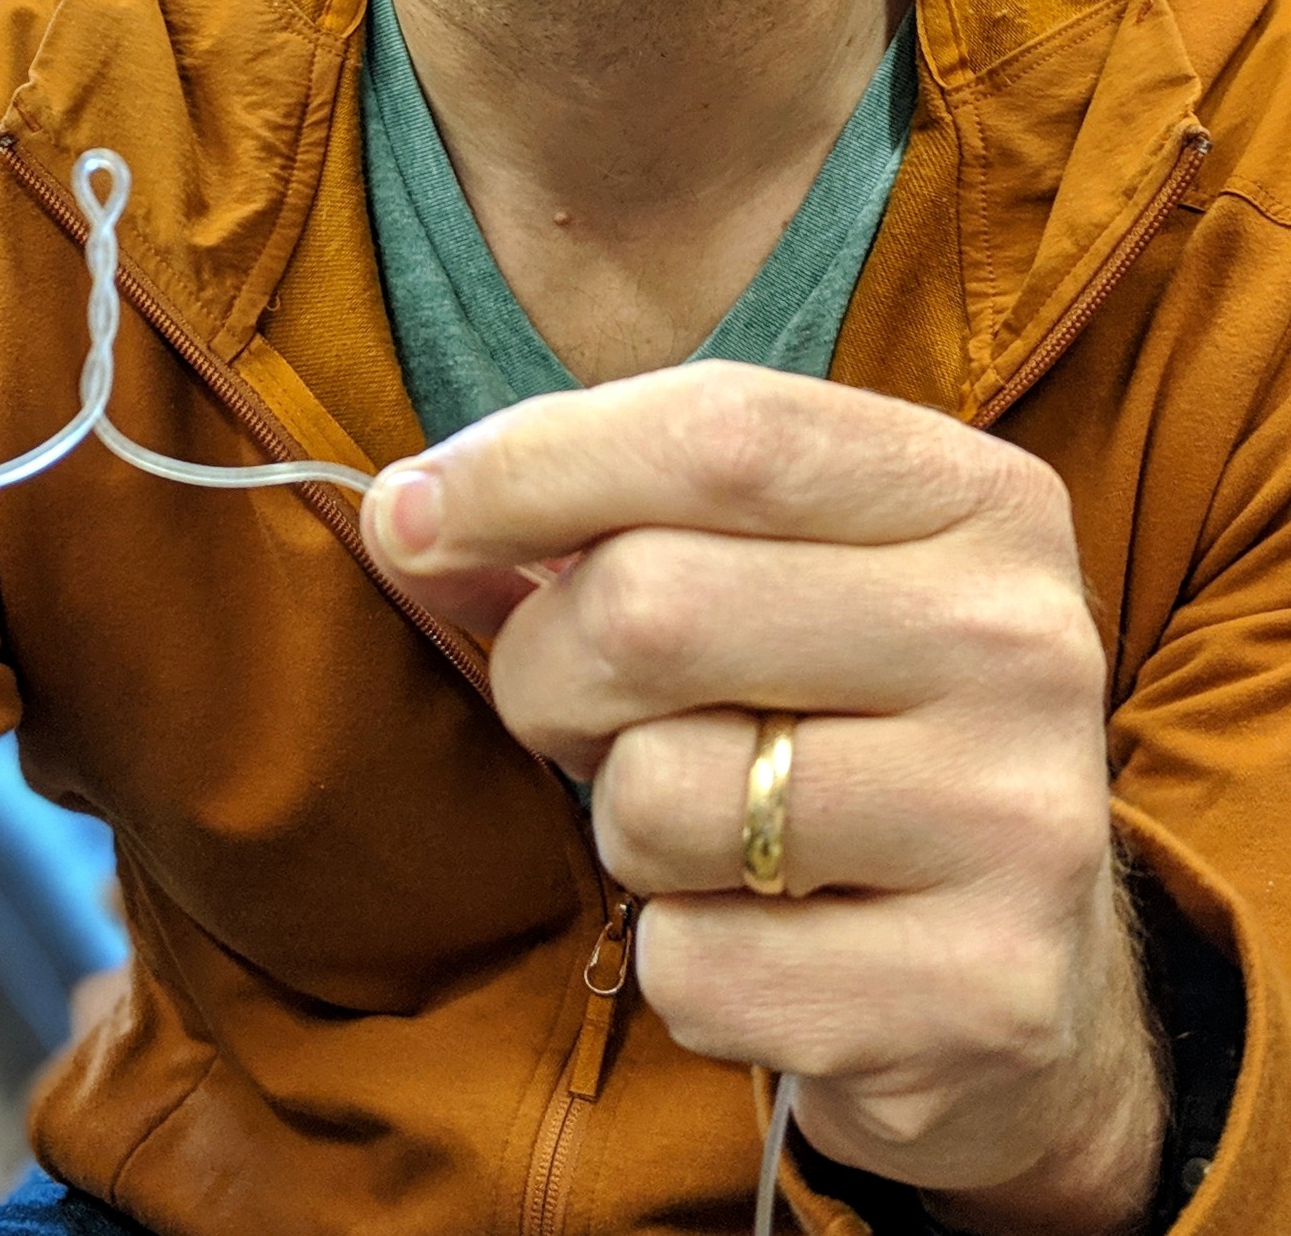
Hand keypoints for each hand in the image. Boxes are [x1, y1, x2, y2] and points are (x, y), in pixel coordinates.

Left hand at [361, 362, 1163, 1235]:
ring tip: (706, 827)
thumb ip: (600, 513)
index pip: (718, 434)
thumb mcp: (763, 569)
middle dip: (547, 667)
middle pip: (652, 605)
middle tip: (576, 708)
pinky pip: (696, 968)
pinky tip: (774, 943)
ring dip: (620, 821)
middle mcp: (1023, 641)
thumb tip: (408, 517)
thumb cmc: (838, 719)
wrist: (1021, 974)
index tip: (411, 516)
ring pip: (656, 795)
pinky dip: (681, 962)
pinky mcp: (985, 997)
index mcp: (977, 497)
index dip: (525, 467)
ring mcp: (1020, 825)